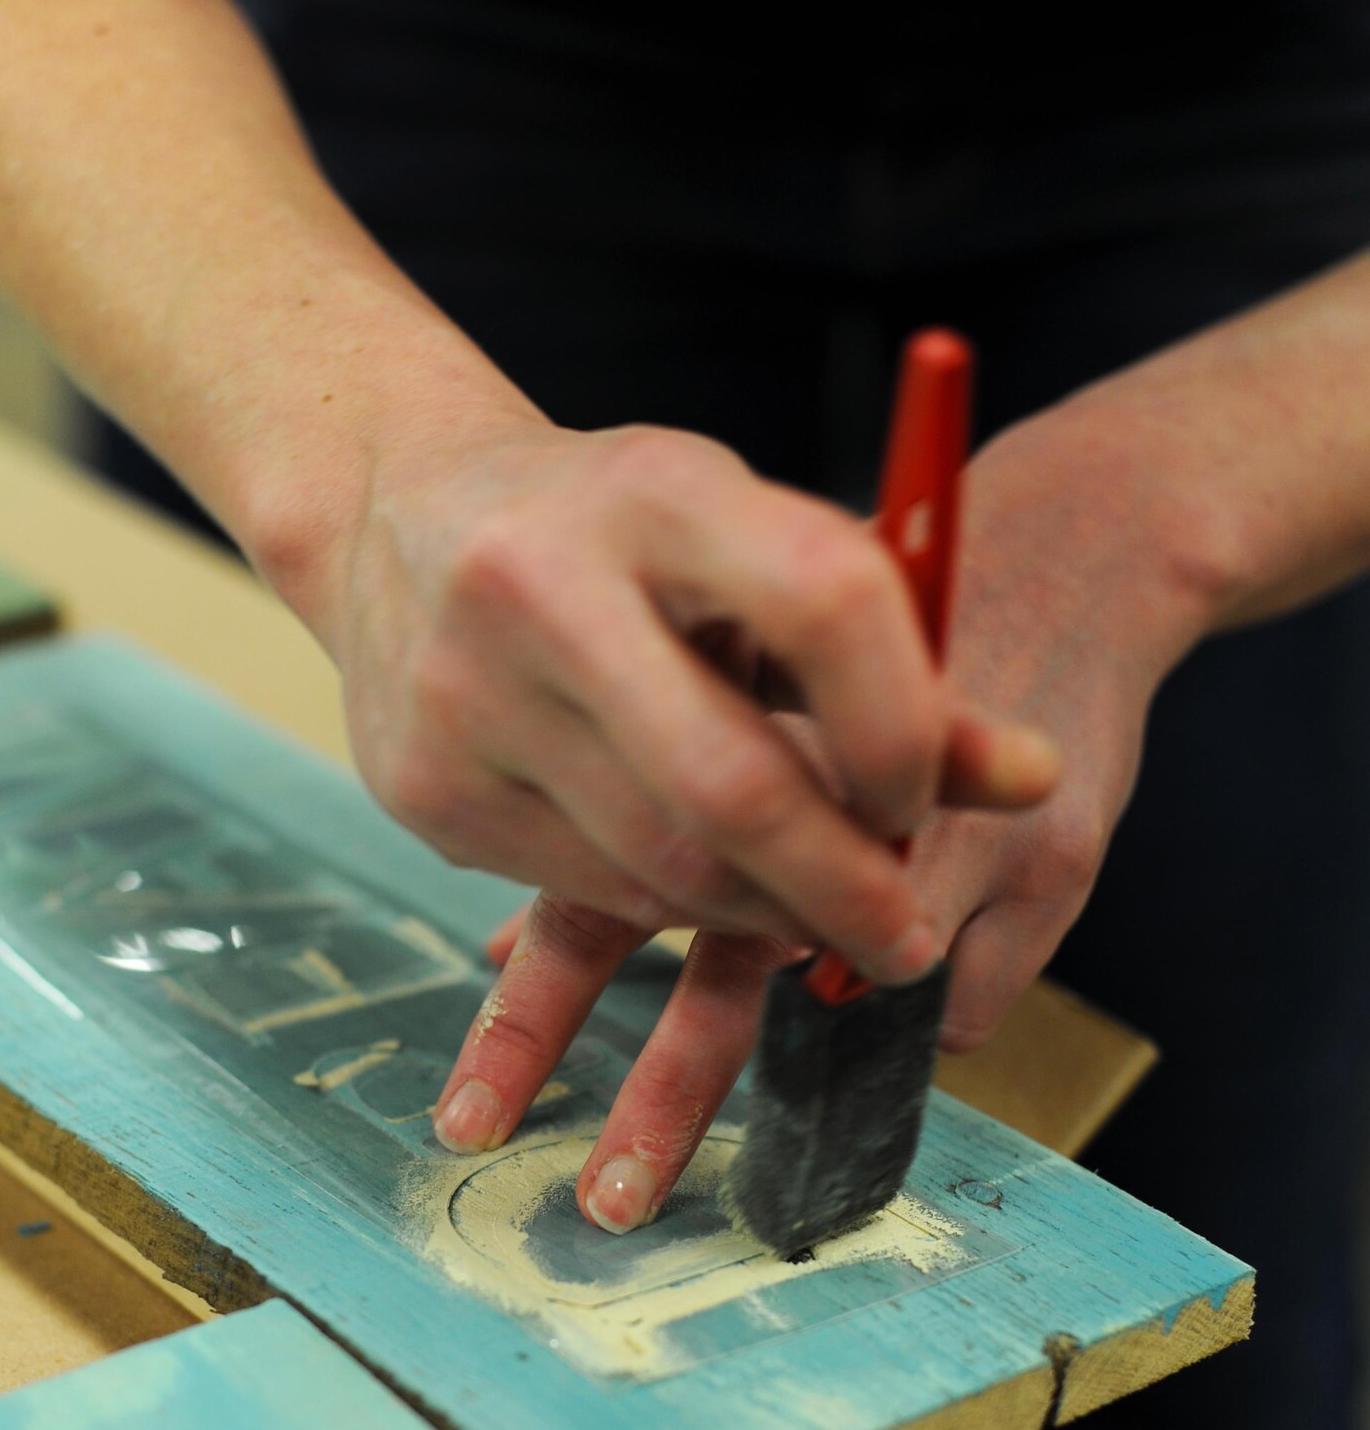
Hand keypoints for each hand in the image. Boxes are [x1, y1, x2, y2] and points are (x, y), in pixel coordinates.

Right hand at [309, 415, 1058, 982]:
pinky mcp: (421, 788)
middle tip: (907, 939)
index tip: (924, 795)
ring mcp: (463, 694)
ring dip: (766, 914)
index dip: (903, 728)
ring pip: (661, 865)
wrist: (396, 513)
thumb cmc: (623, 529)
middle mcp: (539, 582)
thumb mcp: (754, 545)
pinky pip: (589, 891)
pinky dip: (674, 908)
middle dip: (846, 886)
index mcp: (657, 490)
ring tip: (818, 914)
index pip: (826, 604)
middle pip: (731, 785)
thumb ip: (894, 660)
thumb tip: (1032, 781)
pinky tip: (711, 887)